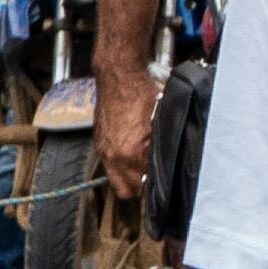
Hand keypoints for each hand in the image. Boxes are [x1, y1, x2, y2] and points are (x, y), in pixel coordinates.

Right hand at [94, 57, 152, 201]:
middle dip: (139, 187)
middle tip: (151, 177)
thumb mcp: (161, 123)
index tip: (162, 181)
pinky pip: (108, 164)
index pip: (142, 187)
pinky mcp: (98, 142)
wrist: (119, 78)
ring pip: (115, 179)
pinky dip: (119, 163)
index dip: (154, 186)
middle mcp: (113, 155)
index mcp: (131, 152)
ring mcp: (102, 149)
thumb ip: (162, 147)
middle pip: (125, 190)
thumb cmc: (142, 96)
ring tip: (142, 164)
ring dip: (128, 175)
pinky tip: (130, 152)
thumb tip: (169, 164)